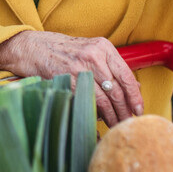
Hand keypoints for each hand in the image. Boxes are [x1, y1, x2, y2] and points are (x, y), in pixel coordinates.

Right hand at [0, 31, 142, 126]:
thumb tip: (134, 87)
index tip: (139, 109)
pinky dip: (94, 114)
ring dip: (112, 116)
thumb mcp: (90, 50)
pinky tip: (98, 120)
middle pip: (116, 90)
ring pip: (103, 99)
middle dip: (124, 110)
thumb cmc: (63, 50)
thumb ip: (110, 66)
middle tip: (128, 121)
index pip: (126, 75)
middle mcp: (93, 56)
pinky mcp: (67, 81)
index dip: (135, 96)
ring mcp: (79, 69)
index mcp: (103, 47)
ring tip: (115, 124)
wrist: (33, 48)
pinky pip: (86, 103)